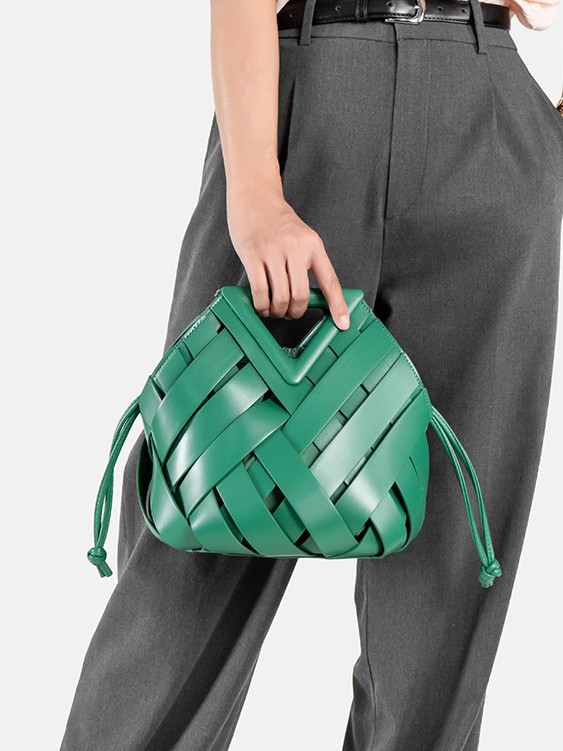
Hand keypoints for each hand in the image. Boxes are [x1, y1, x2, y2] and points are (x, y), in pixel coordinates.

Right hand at [226, 186, 349, 329]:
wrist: (255, 196)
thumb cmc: (277, 221)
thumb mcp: (301, 238)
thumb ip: (307, 262)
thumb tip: (311, 296)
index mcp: (313, 245)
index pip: (330, 281)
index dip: (337, 305)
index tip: (343, 323)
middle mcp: (295, 247)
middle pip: (301, 295)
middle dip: (296, 312)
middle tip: (290, 313)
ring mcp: (273, 251)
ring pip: (281, 297)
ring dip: (278, 311)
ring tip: (275, 310)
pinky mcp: (252, 255)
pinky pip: (260, 291)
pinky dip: (262, 306)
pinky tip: (262, 306)